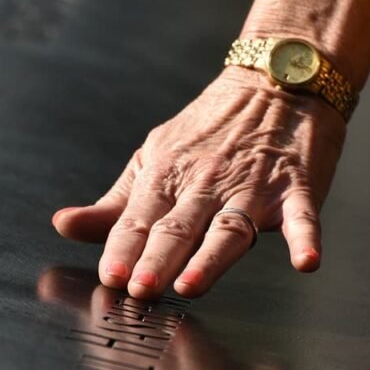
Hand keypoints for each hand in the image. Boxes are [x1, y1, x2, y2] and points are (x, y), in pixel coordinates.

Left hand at [52, 66, 345, 298]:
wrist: (273, 82)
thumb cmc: (208, 131)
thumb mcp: (152, 159)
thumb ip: (112, 205)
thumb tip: (63, 226)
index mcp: (166, 177)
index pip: (138, 219)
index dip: (123, 250)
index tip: (111, 278)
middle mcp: (205, 184)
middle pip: (178, 226)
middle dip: (157, 258)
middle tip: (141, 288)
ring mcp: (251, 186)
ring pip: (228, 226)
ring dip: (211, 257)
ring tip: (193, 284)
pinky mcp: (295, 187)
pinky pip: (302, 215)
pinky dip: (306, 237)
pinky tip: (306, 261)